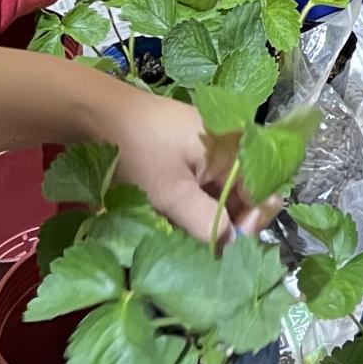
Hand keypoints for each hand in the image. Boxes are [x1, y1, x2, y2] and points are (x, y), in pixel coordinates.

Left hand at [109, 87, 277, 242]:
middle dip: (229, 224)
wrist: (99, 114)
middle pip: (246, 193)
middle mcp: (231, 146)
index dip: (250, 222)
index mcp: (237, 147)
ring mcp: (210, 150)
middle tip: (204, 248)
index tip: (225, 246)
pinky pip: (205, 185)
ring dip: (209, 217)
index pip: (263, 191)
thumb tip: (231, 249)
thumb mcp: (171, 193)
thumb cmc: (140, 149)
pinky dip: (196, 204)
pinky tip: (179, 220)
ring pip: (223, 192)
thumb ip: (206, 222)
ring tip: (188, 237)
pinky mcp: (191, 155)